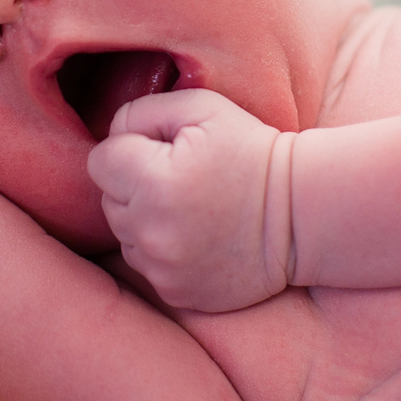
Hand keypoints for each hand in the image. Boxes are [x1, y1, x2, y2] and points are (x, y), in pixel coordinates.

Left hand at [86, 88, 293, 311]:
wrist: (299, 216)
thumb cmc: (250, 152)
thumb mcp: (202, 108)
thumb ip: (141, 112)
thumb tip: (111, 134)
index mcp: (154, 181)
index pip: (100, 161)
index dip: (130, 150)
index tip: (165, 153)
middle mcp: (152, 231)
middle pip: (109, 200)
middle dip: (136, 186)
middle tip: (183, 180)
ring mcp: (163, 269)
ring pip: (125, 235)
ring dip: (146, 220)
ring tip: (191, 210)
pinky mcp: (175, 293)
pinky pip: (146, 266)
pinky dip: (163, 252)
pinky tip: (198, 238)